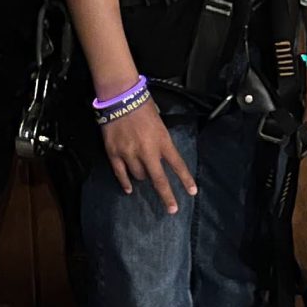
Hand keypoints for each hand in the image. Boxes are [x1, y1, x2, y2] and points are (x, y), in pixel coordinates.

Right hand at [100, 98, 197, 212]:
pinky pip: (120, 174)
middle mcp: (147, 151)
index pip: (177, 164)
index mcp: (162, 141)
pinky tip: (129, 190)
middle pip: (158, 179)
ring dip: (143, 178)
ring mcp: (129, 154)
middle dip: (166, 195)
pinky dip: (125, 183)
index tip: (192, 192)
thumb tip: (160, 155)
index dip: (186, 179)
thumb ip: (161, 140)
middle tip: (172, 209)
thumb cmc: (143, 106)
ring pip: (139, 177)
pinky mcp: (114, 153)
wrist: (121, 97)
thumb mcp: (160, 123)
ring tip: (144, 176)